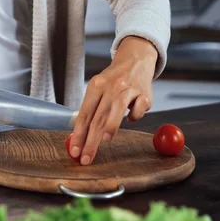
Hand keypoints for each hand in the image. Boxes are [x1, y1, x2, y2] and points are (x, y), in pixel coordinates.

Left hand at [69, 36, 156, 164]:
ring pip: (118, 108)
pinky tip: (129, 119)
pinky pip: (138, 109)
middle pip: (98, 117)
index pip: (84, 115)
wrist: (134, 61)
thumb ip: (90, 111)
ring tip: (104, 140)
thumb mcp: (98, 89)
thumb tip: (78, 139)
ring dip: (110, 125)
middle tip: (86, 158)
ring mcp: (128, 89)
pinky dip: (134, 117)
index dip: (78, 135)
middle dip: (91, 141)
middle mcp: (111, 87)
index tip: (75, 151)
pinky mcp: (144, 94)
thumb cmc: (113, 80)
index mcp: (96, 86)